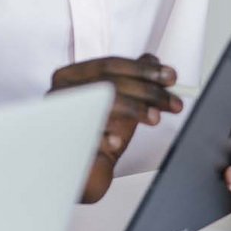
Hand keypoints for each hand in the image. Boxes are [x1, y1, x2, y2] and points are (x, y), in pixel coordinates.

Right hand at [50, 54, 182, 202]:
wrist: (81, 170)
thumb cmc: (98, 132)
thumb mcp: (118, 103)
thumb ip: (132, 79)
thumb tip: (153, 60)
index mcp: (70, 76)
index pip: (109, 65)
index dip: (142, 69)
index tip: (170, 77)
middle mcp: (60, 91)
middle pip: (108, 82)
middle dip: (146, 91)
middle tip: (173, 102)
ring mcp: (57, 114)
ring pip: (99, 102)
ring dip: (133, 109)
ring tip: (155, 119)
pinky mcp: (60, 138)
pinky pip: (85, 133)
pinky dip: (104, 136)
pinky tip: (117, 142)